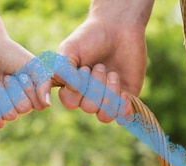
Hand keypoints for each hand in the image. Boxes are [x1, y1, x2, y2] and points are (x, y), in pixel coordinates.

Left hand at [0, 0, 50, 128]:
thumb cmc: (12, 55)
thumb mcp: (33, 65)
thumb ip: (44, 83)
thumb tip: (47, 104)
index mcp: (36, 94)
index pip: (40, 105)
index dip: (30, 90)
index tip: (23, 74)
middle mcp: (23, 103)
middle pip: (24, 109)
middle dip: (14, 90)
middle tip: (8, 77)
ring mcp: (8, 108)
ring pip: (11, 115)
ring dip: (2, 96)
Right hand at [54, 2, 150, 122]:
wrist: (118, 28)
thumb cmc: (90, 37)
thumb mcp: (69, 50)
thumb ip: (61, 71)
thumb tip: (64, 93)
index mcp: (71, 87)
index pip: (69, 102)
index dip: (77, 88)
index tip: (83, 67)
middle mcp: (87, 96)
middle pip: (88, 107)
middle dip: (95, 84)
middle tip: (99, 65)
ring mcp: (106, 99)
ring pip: (104, 114)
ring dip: (109, 93)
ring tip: (112, 73)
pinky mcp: (124, 99)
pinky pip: (122, 116)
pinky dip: (123, 107)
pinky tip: (124, 93)